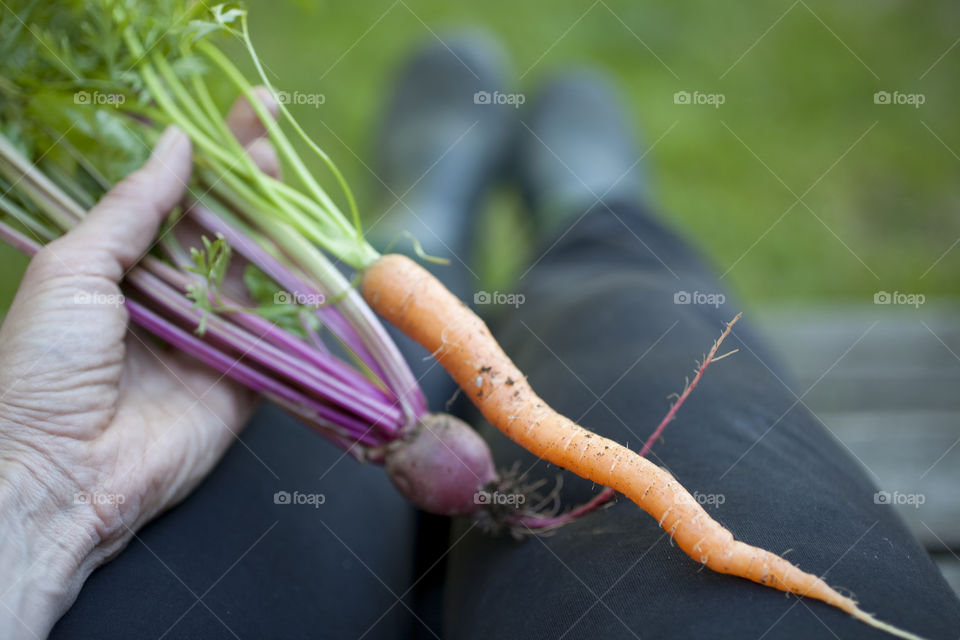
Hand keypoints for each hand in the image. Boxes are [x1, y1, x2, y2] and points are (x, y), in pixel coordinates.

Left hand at [0, 91, 277, 637]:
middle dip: (247, 182)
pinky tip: (310, 255)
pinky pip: (279, 333)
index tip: (238, 114)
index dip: (205, 156)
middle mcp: (170, 297)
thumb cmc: (44, 366)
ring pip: (255, 271)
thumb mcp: (74, 269)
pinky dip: (297, 298)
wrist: (60, 472)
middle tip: (269, 137)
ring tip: (287, 179)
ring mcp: (211, 337)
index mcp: (121, 268)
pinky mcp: (244, 380)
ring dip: (275, 226)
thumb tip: (175, 144)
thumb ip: (132, 208)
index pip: (173, 199)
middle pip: (221, 229)